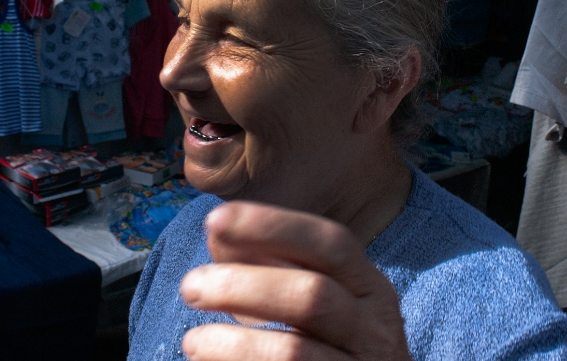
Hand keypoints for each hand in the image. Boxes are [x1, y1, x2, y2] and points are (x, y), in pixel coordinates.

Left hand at [179, 201, 412, 360]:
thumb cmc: (327, 346)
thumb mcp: (310, 300)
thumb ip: (270, 266)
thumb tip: (219, 234)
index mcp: (369, 286)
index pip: (329, 242)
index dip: (273, 226)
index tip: (214, 219)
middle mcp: (375, 328)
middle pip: (311, 295)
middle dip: (244, 285)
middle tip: (191, 285)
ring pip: (294, 352)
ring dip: (235, 343)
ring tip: (193, 341)